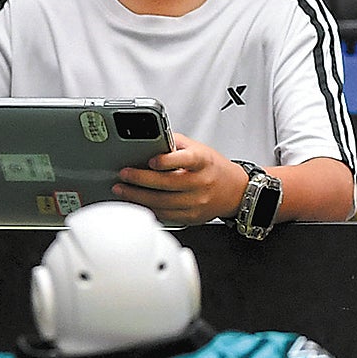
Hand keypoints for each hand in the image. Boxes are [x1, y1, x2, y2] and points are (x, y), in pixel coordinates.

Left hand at [114, 134, 246, 224]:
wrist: (234, 190)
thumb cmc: (212, 167)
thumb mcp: (197, 148)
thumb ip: (173, 143)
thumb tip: (147, 140)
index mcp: (203, 161)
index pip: (186, 159)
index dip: (167, 160)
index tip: (151, 160)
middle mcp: (202, 182)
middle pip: (168, 183)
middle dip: (141, 179)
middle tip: (124, 175)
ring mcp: (198, 202)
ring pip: (164, 202)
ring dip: (139, 197)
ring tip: (123, 190)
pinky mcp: (192, 217)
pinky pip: (167, 215)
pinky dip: (149, 209)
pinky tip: (137, 203)